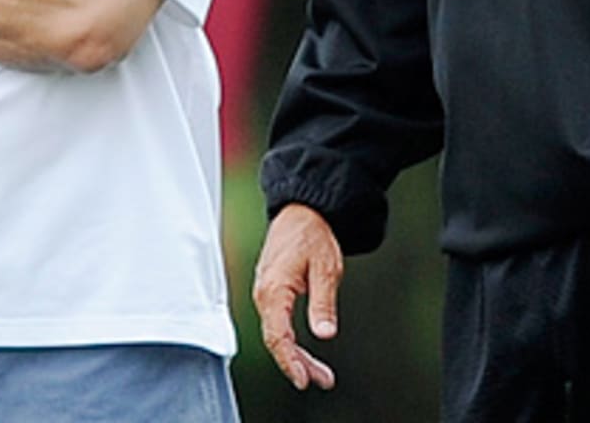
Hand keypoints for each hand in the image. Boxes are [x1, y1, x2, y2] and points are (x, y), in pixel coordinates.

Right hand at [253, 204, 342, 390]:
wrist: (300, 210)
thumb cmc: (311, 233)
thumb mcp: (326, 267)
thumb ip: (323, 301)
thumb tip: (324, 332)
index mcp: (274, 288)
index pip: (277, 335)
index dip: (290, 360)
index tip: (303, 378)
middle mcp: (264, 294)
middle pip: (276, 340)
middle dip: (297, 363)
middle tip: (321, 379)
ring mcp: (265, 293)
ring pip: (276, 333)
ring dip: (295, 355)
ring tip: (318, 372)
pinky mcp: (271, 292)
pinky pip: (277, 323)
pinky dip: (289, 340)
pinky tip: (303, 352)